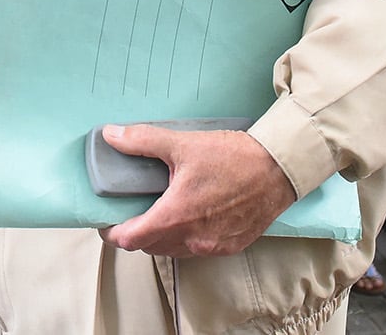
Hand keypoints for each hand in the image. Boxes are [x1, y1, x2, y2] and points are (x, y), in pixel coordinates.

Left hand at [97, 124, 298, 257]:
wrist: (278, 169)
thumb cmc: (234, 157)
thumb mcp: (182, 144)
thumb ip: (142, 141)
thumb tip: (111, 135)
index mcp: (176, 216)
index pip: (130, 240)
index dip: (112, 232)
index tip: (107, 221)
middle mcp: (193, 238)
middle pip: (149, 247)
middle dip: (136, 233)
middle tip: (131, 212)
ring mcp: (212, 246)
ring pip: (173, 250)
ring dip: (161, 237)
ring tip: (158, 213)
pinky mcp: (231, 246)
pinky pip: (197, 249)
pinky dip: (186, 238)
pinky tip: (189, 217)